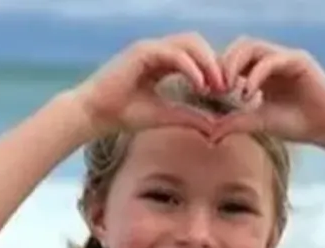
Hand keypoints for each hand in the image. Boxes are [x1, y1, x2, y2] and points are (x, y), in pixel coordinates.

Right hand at [71, 33, 227, 135]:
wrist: (96, 114)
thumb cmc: (125, 114)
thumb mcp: (165, 115)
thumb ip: (190, 117)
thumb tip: (216, 127)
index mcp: (163, 62)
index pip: (196, 55)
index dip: (214, 69)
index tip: (227, 91)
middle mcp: (157, 51)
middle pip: (196, 43)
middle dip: (215, 62)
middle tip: (228, 86)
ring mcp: (149, 49)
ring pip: (189, 42)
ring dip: (208, 62)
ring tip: (218, 86)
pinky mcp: (142, 52)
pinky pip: (175, 54)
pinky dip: (192, 68)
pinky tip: (201, 86)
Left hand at [212, 38, 324, 145]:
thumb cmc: (298, 125)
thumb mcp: (261, 122)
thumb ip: (237, 123)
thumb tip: (210, 134)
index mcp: (262, 71)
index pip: (234, 58)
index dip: (218, 71)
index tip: (207, 93)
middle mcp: (273, 60)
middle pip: (240, 47)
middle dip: (223, 64)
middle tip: (214, 88)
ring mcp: (286, 58)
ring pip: (253, 47)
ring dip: (236, 64)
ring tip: (228, 88)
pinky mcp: (299, 61)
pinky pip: (271, 59)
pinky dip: (255, 74)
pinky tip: (248, 93)